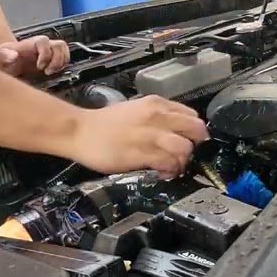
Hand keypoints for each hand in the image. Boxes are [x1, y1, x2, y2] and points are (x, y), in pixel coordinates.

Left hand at [0, 35, 69, 77]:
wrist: (6, 63)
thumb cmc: (2, 60)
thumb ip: (3, 56)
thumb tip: (14, 56)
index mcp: (31, 43)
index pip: (44, 42)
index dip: (45, 54)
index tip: (39, 67)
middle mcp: (43, 45)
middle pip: (59, 44)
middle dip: (57, 60)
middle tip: (48, 72)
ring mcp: (49, 51)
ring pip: (64, 50)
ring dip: (62, 63)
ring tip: (52, 73)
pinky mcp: (53, 59)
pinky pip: (65, 58)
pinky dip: (63, 66)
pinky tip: (54, 74)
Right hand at [68, 96, 209, 178]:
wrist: (80, 131)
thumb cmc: (104, 123)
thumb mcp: (136, 110)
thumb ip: (157, 118)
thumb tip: (174, 131)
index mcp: (156, 104)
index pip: (192, 115)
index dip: (194, 131)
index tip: (190, 140)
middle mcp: (157, 116)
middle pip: (196, 130)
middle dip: (195, 145)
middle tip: (186, 155)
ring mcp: (151, 135)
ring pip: (185, 148)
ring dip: (183, 160)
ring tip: (174, 166)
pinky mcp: (142, 154)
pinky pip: (169, 163)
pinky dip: (171, 170)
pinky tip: (163, 172)